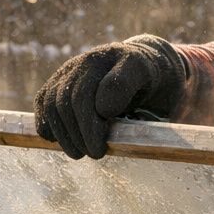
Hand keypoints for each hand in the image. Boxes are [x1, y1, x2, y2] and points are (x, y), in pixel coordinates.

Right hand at [33, 34, 184, 158]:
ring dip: (65, 133)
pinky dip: (48, 124)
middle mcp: (95, 59)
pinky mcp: (59, 80)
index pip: (111, 86)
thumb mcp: (169, 93)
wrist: (142, 67)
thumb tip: (107, 110)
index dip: (100, 117)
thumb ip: (161, 102)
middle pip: (75, 97)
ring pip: (56, 101)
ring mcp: (74, 68)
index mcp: (128, 60)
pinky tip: (60, 140)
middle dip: (83, 132)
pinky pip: (44, 102)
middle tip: (95, 154)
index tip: (107, 140)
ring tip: (79, 152)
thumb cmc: (157, 87)